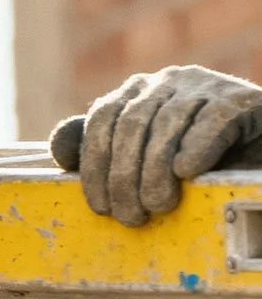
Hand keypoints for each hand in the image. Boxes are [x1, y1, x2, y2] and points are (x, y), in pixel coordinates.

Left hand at [49, 64, 261, 226]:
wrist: (255, 159)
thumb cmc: (195, 163)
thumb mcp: (146, 158)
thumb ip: (103, 152)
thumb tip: (58, 148)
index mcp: (137, 91)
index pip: (102, 119)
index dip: (94, 166)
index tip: (99, 207)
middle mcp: (167, 80)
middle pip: (130, 126)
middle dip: (124, 179)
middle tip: (131, 218)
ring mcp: (203, 85)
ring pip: (166, 125)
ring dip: (155, 173)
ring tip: (158, 207)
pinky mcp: (238, 99)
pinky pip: (209, 122)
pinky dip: (195, 148)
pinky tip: (187, 173)